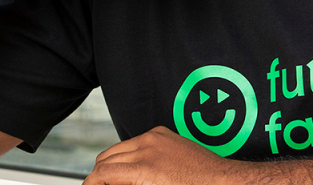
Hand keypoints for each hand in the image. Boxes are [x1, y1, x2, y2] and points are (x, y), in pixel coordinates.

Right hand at [85, 126, 250, 184]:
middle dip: (100, 176)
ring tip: (117, 182)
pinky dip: (128, 155)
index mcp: (145, 169)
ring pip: (117, 149)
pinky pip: (134, 141)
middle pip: (105, 159)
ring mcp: (155, 137)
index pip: (103, 173)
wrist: (221, 182)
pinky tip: (134, 170)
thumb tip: (110, 184)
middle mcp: (147, 147)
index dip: (91, 184)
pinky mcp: (162, 133)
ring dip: (112, 165)